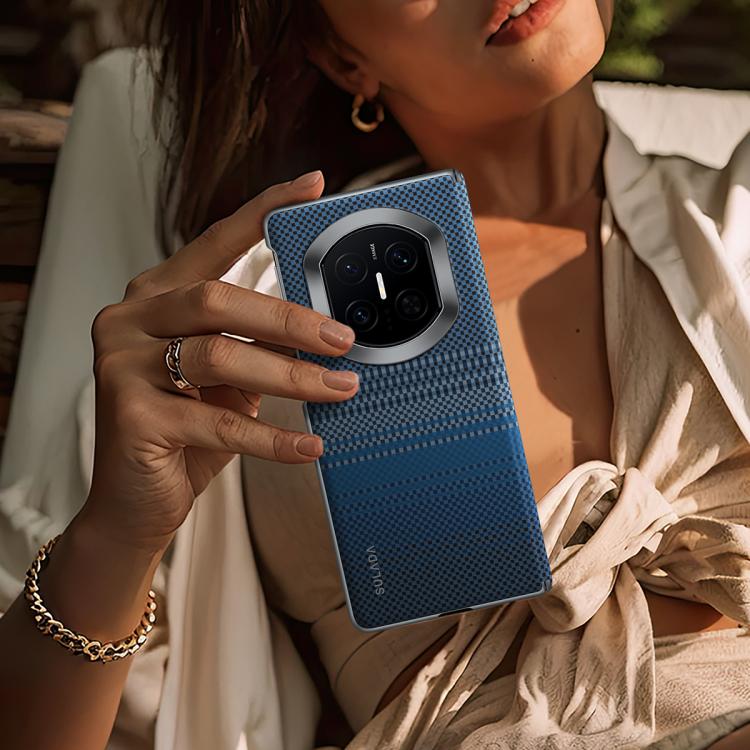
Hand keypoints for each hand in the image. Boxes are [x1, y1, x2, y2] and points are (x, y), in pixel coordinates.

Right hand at [81, 170, 358, 553]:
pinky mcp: (130, 416)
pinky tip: (308, 446)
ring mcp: (122, 365)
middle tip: (344, 340)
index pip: (214, 243)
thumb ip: (259, 345)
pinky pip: (218, 422)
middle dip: (291, 320)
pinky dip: (272, 437)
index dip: (262, 212)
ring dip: (291, 376)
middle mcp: (132, 319)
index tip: (310, 187)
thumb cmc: (188, 430)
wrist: (137, 501)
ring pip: (220, 357)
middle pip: (218, 300)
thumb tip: (327, 327)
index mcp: (158, 297)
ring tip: (339, 389)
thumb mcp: (229, 379)